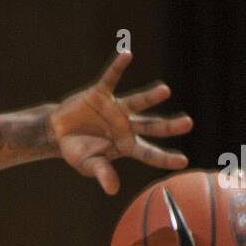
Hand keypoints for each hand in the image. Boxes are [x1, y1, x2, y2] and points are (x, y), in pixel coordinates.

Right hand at [49, 51, 192, 194]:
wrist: (57, 132)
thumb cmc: (77, 150)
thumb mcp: (88, 164)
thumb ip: (102, 173)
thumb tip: (113, 190)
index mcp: (126, 145)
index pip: (149, 153)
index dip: (165, 158)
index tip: (182, 161)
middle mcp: (126, 125)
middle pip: (152, 126)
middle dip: (169, 126)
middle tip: (187, 123)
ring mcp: (116, 108)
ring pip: (138, 102)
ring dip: (150, 97)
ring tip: (165, 91)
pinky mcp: (101, 94)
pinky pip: (110, 79)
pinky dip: (118, 68)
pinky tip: (127, 55)